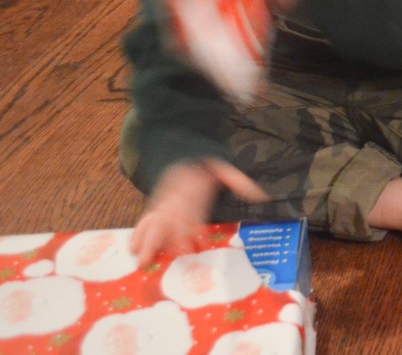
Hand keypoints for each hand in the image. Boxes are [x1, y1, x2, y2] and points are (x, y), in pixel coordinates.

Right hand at [130, 159, 267, 266]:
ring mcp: (163, 201)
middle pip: (168, 219)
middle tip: (158, 258)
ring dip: (147, 240)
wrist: (178, 148)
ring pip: (153, 220)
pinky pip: (145, 218)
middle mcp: (175, 196)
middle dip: (162, 239)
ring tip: (142, 259)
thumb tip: (262, 196)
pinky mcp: (155, 204)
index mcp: (193, 188)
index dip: (195, 227)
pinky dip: (139, 232)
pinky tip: (133, 246)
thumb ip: (239, 182)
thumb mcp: (222, 168)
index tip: (199, 244)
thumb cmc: (203, 166)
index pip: (193, 209)